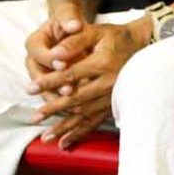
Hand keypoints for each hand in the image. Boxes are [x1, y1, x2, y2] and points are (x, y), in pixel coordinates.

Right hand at [24, 11, 85, 105]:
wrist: (72, 31)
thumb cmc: (69, 21)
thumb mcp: (68, 16)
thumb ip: (69, 19)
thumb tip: (74, 25)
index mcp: (34, 42)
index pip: (38, 53)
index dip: (50, 59)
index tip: (63, 64)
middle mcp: (33, 59)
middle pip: (37, 74)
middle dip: (52, 83)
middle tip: (67, 89)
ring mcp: (41, 73)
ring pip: (43, 88)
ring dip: (56, 96)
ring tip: (71, 100)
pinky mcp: (50, 84)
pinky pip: (52, 94)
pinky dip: (62, 101)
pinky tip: (75, 107)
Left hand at [28, 19, 148, 147]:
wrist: (144, 46)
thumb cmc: (116, 37)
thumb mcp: (96, 32)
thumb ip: (74, 42)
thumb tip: (54, 55)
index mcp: (102, 64)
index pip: (70, 75)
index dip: (48, 82)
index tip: (29, 89)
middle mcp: (109, 84)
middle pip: (76, 100)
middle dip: (53, 109)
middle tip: (34, 117)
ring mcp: (113, 96)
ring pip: (85, 115)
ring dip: (64, 127)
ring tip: (46, 137)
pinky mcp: (115, 104)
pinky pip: (96, 121)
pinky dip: (80, 133)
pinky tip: (66, 142)